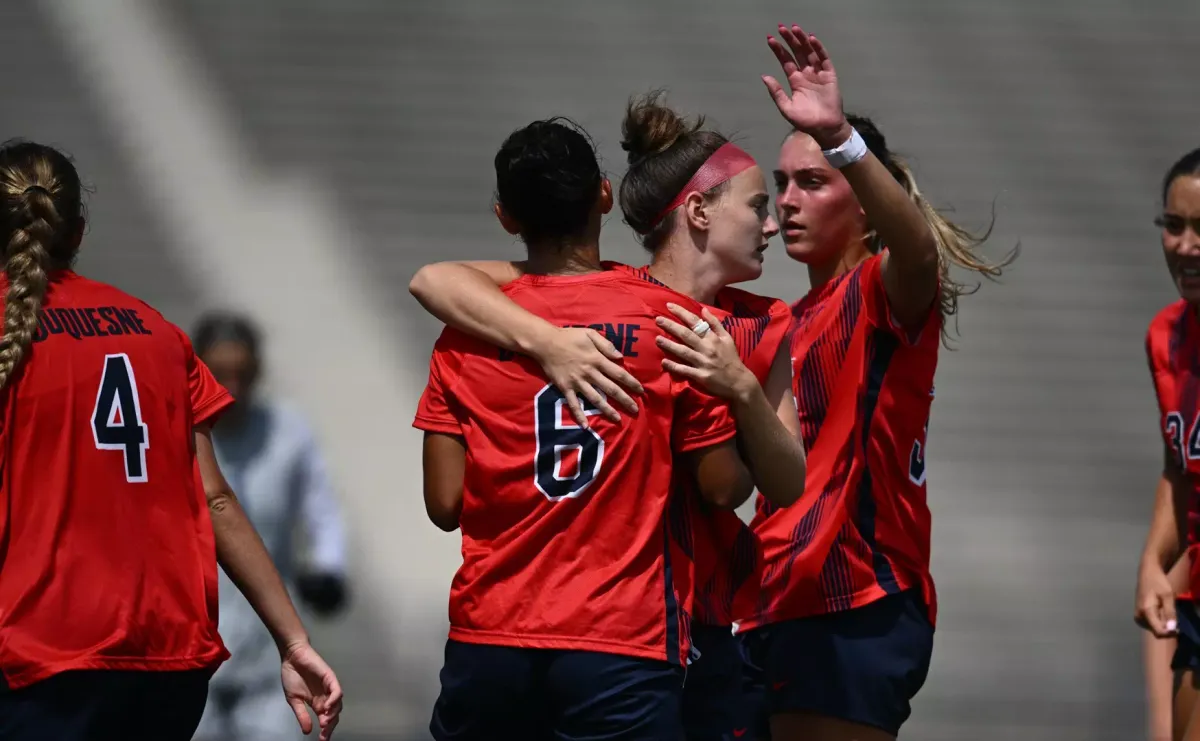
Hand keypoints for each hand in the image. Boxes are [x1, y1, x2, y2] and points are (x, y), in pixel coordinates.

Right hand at [281, 641, 342, 739]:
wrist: (292, 657)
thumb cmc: (292, 675)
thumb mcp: (294, 700)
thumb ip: (302, 714)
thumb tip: (307, 731)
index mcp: (317, 703)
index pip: (325, 719)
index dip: (325, 730)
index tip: (321, 740)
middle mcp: (326, 697)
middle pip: (334, 714)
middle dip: (330, 726)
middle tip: (324, 735)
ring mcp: (329, 687)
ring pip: (338, 704)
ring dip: (333, 714)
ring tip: (325, 722)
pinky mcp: (330, 678)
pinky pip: (337, 690)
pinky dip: (334, 699)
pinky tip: (327, 707)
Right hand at [530, 326, 643, 426]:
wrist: (545, 343)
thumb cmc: (569, 337)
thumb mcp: (590, 334)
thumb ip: (606, 345)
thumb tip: (620, 357)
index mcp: (597, 359)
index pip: (618, 373)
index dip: (631, 383)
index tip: (641, 391)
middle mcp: (589, 373)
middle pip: (611, 389)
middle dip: (625, 400)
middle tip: (635, 410)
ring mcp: (577, 382)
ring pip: (596, 398)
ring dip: (607, 410)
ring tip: (618, 419)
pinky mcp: (565, 388)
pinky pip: (573, 404)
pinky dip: (579, 415)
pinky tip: (586, 426)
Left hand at [655, 304, 756, 401]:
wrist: (739, 382)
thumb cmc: (731, 359)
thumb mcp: (727, 338)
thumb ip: (715, 323)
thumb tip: (704, 309)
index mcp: (713, 338)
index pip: (695, 322)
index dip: (682, 313)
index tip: (669, 305)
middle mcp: (707, 348)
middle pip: (686, 335)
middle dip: (671, 326)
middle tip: (658, 320)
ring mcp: (703, 362)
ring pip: (683, 351)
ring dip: (669, 345)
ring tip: (657, 339)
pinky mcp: (701, 376)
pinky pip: (685, 370)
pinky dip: (674, 366)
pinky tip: (664, 362)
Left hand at [762, 24, 851, 148]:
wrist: (824, 128)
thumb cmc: (805, 121)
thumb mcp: (786, 107)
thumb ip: (776, 92)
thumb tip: (764, 76)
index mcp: (795, 81)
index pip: (786, 61)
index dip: (779, 50)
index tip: (770, 39)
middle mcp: (806, 74)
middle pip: (797, 53)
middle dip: (789, 40)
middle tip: (781, 27)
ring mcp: (818, 73)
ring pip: (809, 52)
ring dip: (802, 40)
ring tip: (794, 28)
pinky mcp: (829, 75)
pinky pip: (824, 59)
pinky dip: (818, 49)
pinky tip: (811, 39)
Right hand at [1135, 562, 1179, 637]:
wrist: (1147, 572)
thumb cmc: (1158, 582)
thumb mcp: (1168, 596)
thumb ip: (1170, 612)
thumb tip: (1171, 629)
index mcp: (1146, 611)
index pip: (1158, 631)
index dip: (1170, 632)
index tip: (1179, 628)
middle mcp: (1139, 615)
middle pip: (1156, 631)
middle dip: (1166, 628)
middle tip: (1174, 617)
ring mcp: (1138, 615)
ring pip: (1154, 628)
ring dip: (1163, 624)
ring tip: (1167, 612)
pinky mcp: (1139, 614)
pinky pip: (1151, 623)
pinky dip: (1158, 621)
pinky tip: (1162, 612)